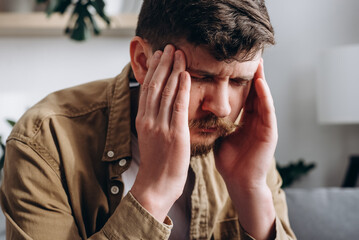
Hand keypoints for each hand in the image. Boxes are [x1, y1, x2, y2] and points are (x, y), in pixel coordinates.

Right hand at [130, 45, 190, 221]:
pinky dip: (181, 88)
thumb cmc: (156, 164)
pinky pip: (178, 106)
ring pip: (166, 91)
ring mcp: (161, 126)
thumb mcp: (150, 138)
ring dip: (173, 69)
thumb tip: (159, 107)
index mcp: (142, 120)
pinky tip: (185, 74)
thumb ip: (154, 120)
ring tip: (178, 53)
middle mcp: (149, 119)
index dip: (153, 70)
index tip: (159, 55)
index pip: (147, 89)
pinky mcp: (175, 134)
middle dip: (163, 64)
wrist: (156, 186)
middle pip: (155, 85)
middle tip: (169, 47)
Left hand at [214, 59, 276, 188]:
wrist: (239, 181)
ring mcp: (264, 125)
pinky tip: (260, 83)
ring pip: (263, 97)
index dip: (237, 79)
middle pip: (254, 92)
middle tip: (249, 54)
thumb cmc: (229, 161)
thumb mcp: (220, 135)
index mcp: (244, 120)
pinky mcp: (270, 132)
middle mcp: (255, 119)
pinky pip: (267, 111)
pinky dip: (265, 96)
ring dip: (261, 79)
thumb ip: (215, 121)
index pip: (242, 94)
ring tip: (258, 61)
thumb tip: (199, 109)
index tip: (231, 62)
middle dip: (251, 74)